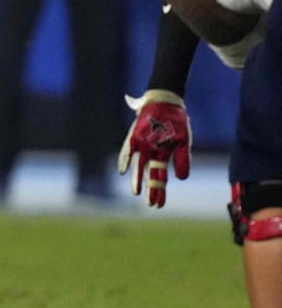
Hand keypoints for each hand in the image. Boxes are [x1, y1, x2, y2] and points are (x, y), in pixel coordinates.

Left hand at [119, 90, 190, 208]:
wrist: (166, 102)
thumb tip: (182, 178)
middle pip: (150, 175)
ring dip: (137, 179)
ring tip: (136, 193)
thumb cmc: (175, 121)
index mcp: (163, 155)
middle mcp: (151, 152)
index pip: (160, 177)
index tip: (158, 205)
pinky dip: (125, 160)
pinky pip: (127, 150)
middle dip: (151, 190)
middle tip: (151, 205)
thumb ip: (182, 159)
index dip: (159, 192)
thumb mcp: (184, 142)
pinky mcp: (134, 136)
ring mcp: (142, 145)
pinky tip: (123, 171)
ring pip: (138, 166)